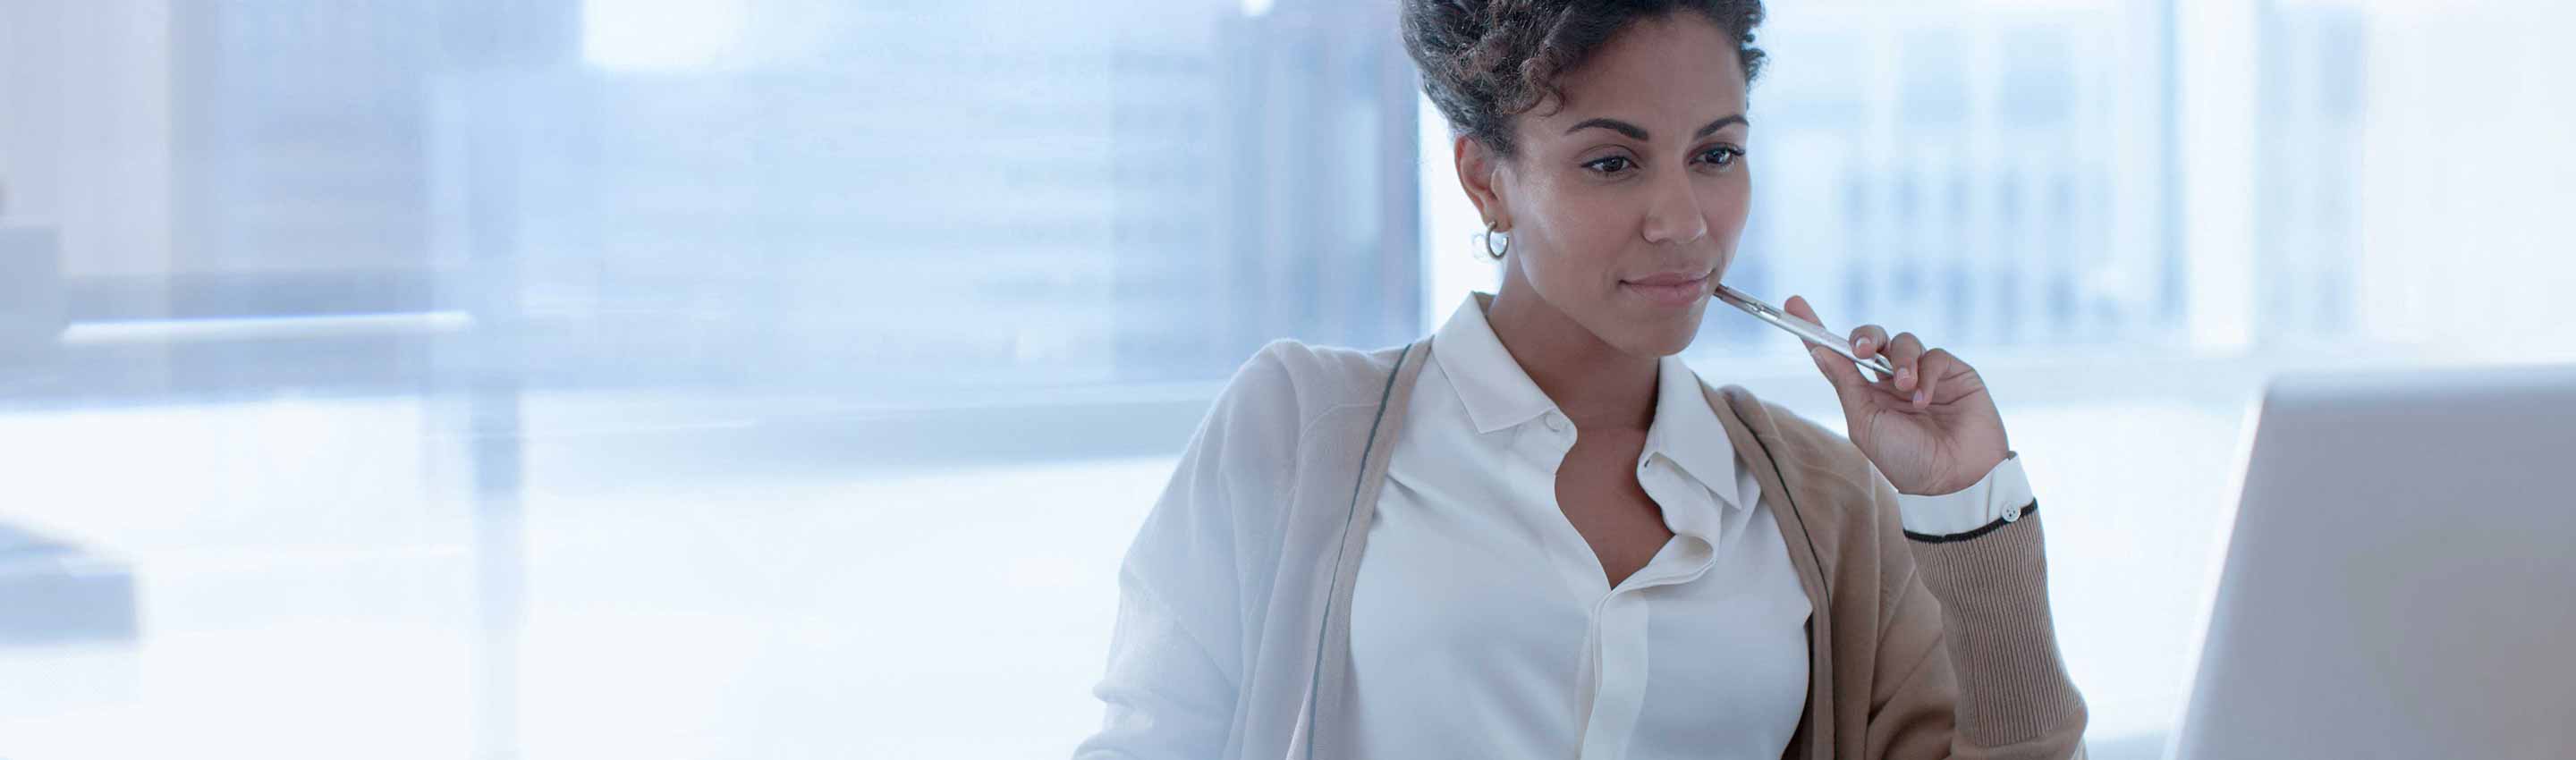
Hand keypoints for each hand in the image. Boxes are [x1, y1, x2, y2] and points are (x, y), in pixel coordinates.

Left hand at [1781, 295, 2009, 495]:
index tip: (1793, 304)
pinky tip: (1924, 399)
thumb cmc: (1905, 459)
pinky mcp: (1954, 374)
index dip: (1816, 329)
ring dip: (1901, 361)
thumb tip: (1819, 351)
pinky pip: (1935, 356)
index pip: (1838, 355)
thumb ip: (1846, 384)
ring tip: (1904, 388)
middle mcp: (1892, 380)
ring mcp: (1923, 375)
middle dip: (1865, 336)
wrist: (1953, 480)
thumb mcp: (1865, 422)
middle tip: (1863, 350)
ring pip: (1904, 342)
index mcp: (1866, 393)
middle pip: (1873, 338)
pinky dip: (1927, 374)